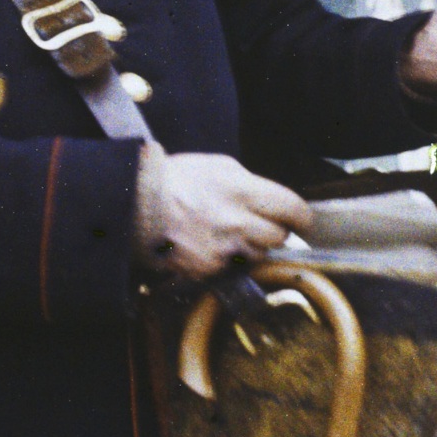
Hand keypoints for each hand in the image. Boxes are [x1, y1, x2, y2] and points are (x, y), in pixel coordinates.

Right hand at [133, 145, 313, 280]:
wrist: (135, 204)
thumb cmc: (174, 179)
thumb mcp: (218, 166)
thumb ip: (249, 184)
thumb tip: (268, 200)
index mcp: (243, 190)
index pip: (292, 208)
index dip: (301, 216)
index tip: (301, 219)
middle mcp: (237, 222)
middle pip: (279, 236)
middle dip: (273, 231)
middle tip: (259, 224)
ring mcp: (223, 249)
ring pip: (258, 255)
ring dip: (251, 247)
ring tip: (229, 233)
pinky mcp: (208, 270)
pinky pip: (231, 268)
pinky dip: (226, 260)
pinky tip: (210, 245)